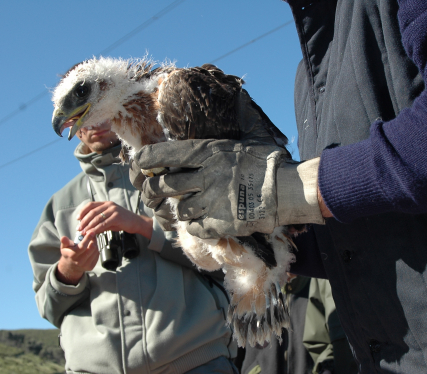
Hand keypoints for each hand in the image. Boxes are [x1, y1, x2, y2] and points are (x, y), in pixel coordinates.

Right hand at [56, 233, 97, 284]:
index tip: (92, 232)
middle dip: (93, 240)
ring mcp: (86, 265)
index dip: (88, 239)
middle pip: (91, 248)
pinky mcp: (91, 267)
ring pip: (95, 251)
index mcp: (73, 256)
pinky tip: (92, 247)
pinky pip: (97, 255)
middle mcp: (80, 262)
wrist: (70, 266)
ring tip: (92, 241)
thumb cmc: (68, 254)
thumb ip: (65, 242)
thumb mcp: (64, 247)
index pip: (83, 246)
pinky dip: (96, 250)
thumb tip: (63, 238)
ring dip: (95, 244)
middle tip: (92, 235)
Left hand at [76, 201, 152, 239]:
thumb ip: (100, 221)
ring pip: (97, 218)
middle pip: (92, 212)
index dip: (83, 211)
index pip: (91, 205)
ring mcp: (113, 210)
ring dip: (88, 226)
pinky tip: (92, 233)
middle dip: (84, 221)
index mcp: (106, 203)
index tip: (77, 219)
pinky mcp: (117, 217)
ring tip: (84, 232)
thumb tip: (88, 227)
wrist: (136, 223)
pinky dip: (96, 229)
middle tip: (79, 228)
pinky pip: (103, 224)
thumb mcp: (110, 219)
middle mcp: (109, 205)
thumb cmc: (123, 221)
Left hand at [131, 90, 324, 238]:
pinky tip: (201, 220)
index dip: (142, 161)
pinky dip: (193, 225)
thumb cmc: (269, 161)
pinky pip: (192, 227)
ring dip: (179, 209)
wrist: (287, 190)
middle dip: (152, 191)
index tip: (138, 166)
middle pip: (162, 186)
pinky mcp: (219, 223)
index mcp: (207, 152)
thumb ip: (240, 116)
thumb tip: (242, 92)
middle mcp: (204, 176)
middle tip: (152, 193)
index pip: (161, 155)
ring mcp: (211, 202)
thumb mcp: (251, 134)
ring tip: (188, 206)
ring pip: (178, 209)